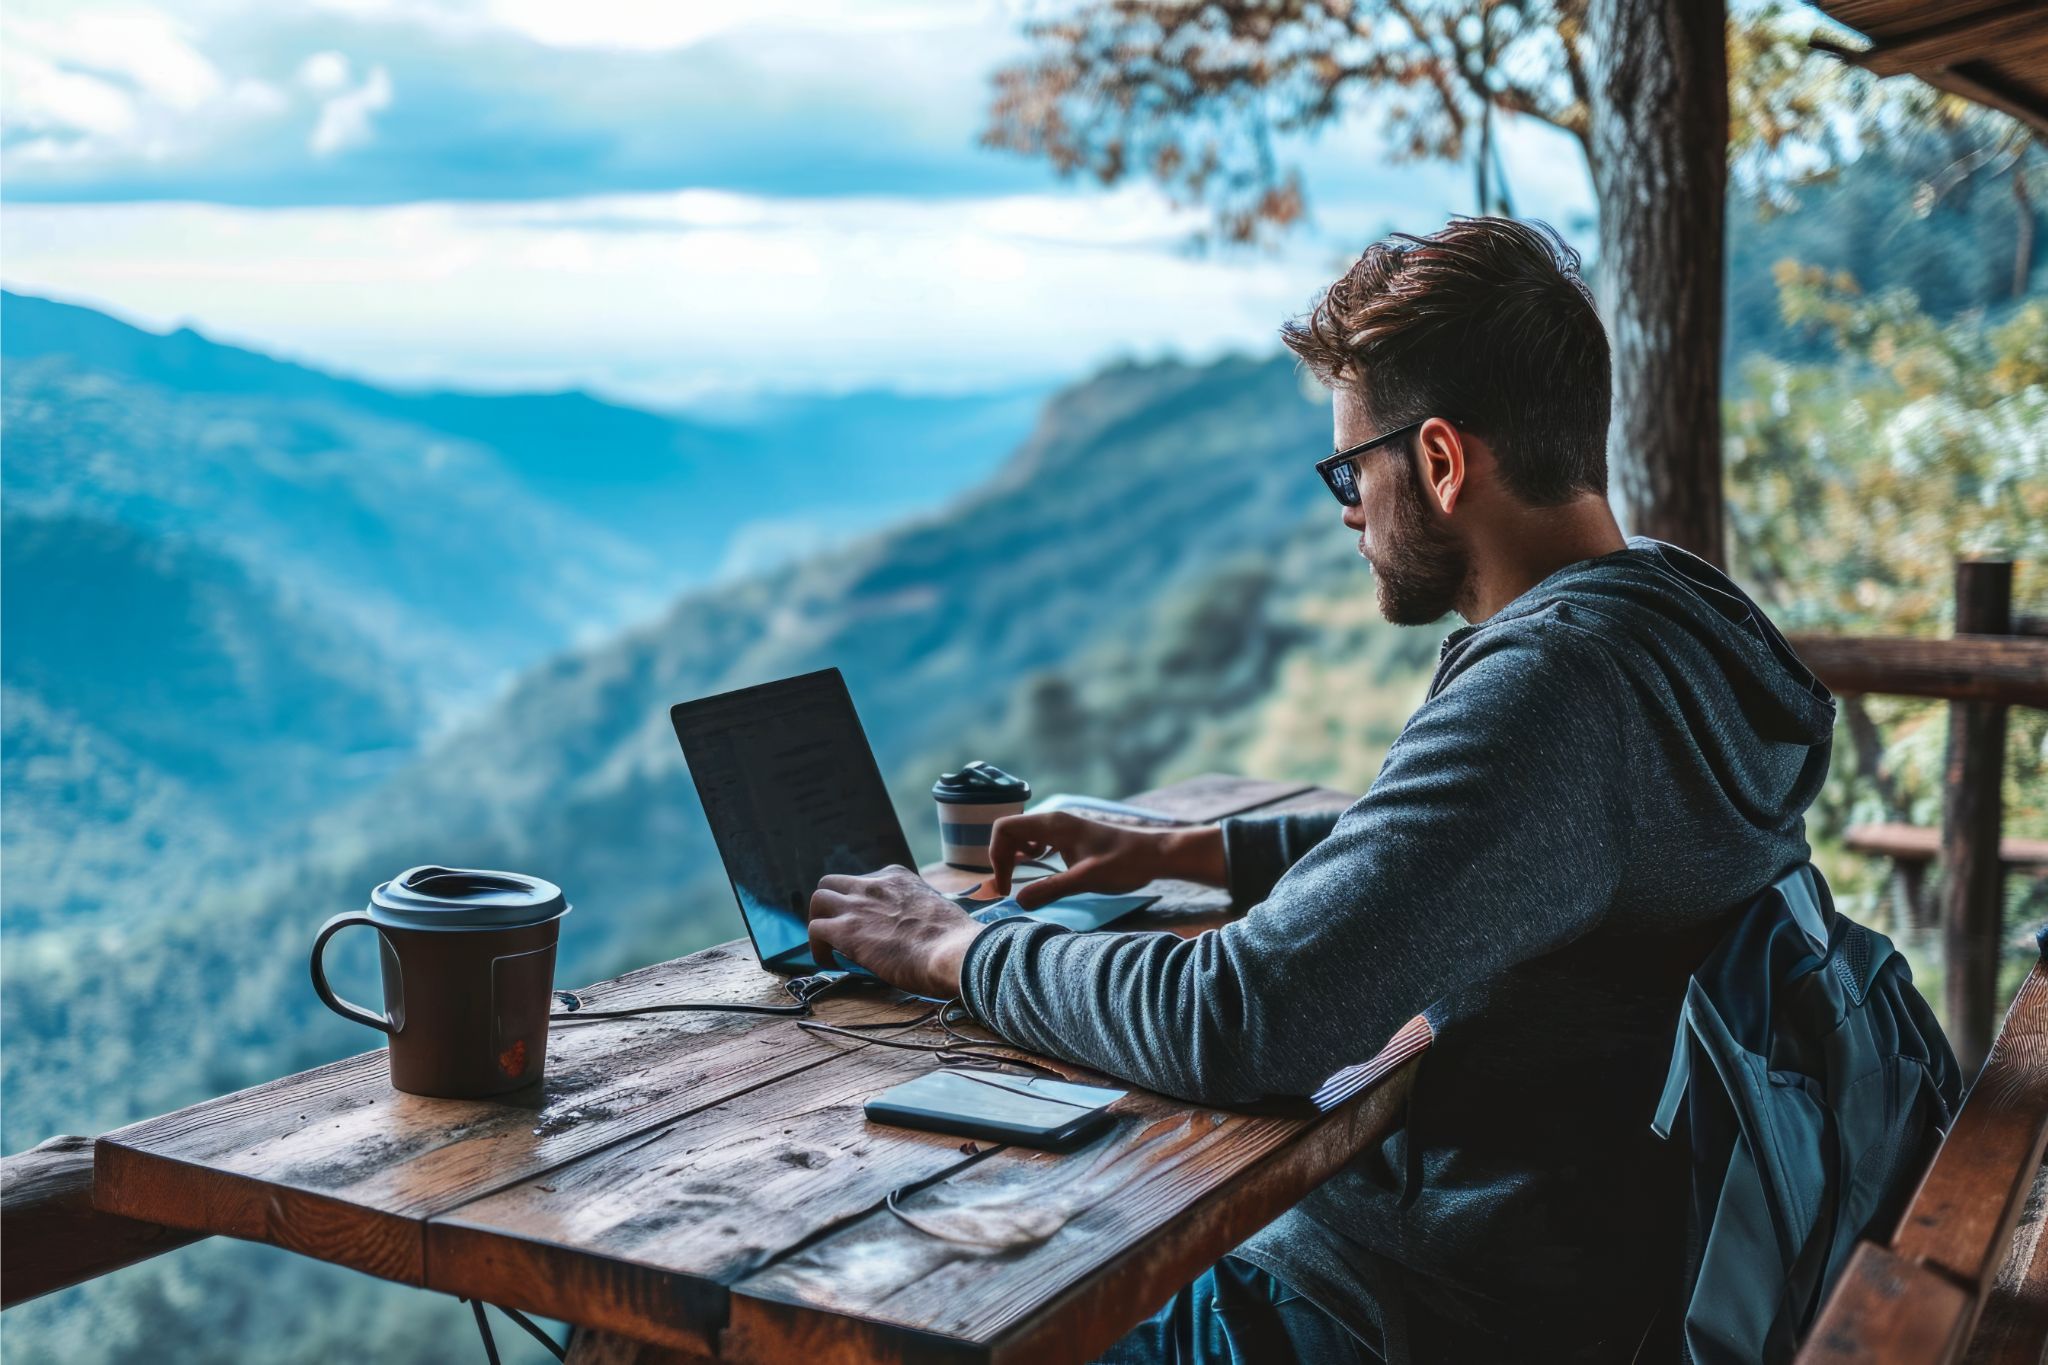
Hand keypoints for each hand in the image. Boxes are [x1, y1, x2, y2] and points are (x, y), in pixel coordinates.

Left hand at [807, 865, 983, 997]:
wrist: (954, 952)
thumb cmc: (954, 940)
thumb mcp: (936, 909)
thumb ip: (916, 910)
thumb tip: (914, 929)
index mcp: (897, 877)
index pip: (867, 880)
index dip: (862, 902)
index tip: (868, 921)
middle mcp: (874, 884)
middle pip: (834, 882)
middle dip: (832, 904)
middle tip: (839, 926)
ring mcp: (858, 905)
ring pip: (819, 899)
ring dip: (820, 920)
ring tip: (828, 943)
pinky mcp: (846, 930)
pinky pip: (815, 930)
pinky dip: (817, 946)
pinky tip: (828, 960)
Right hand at [989, 811, 1226, 908]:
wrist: (1156, 855)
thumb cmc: (1125, 864)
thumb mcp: (1087, 880)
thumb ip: (1052, 889)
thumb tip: (1018, 901)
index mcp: (1054, 824)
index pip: (1004, 829)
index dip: (997, 857)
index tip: (1008, 887)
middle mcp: (1054, 821)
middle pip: (1009, 832)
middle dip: (1003, 859)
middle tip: (1010, 889)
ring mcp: (1063, 828)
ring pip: (1022, 836)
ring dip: (1015, 857)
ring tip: (1022, 879)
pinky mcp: (1071, 837)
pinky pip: (1037, 840)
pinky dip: (1030, 855)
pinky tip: (1042, 869)